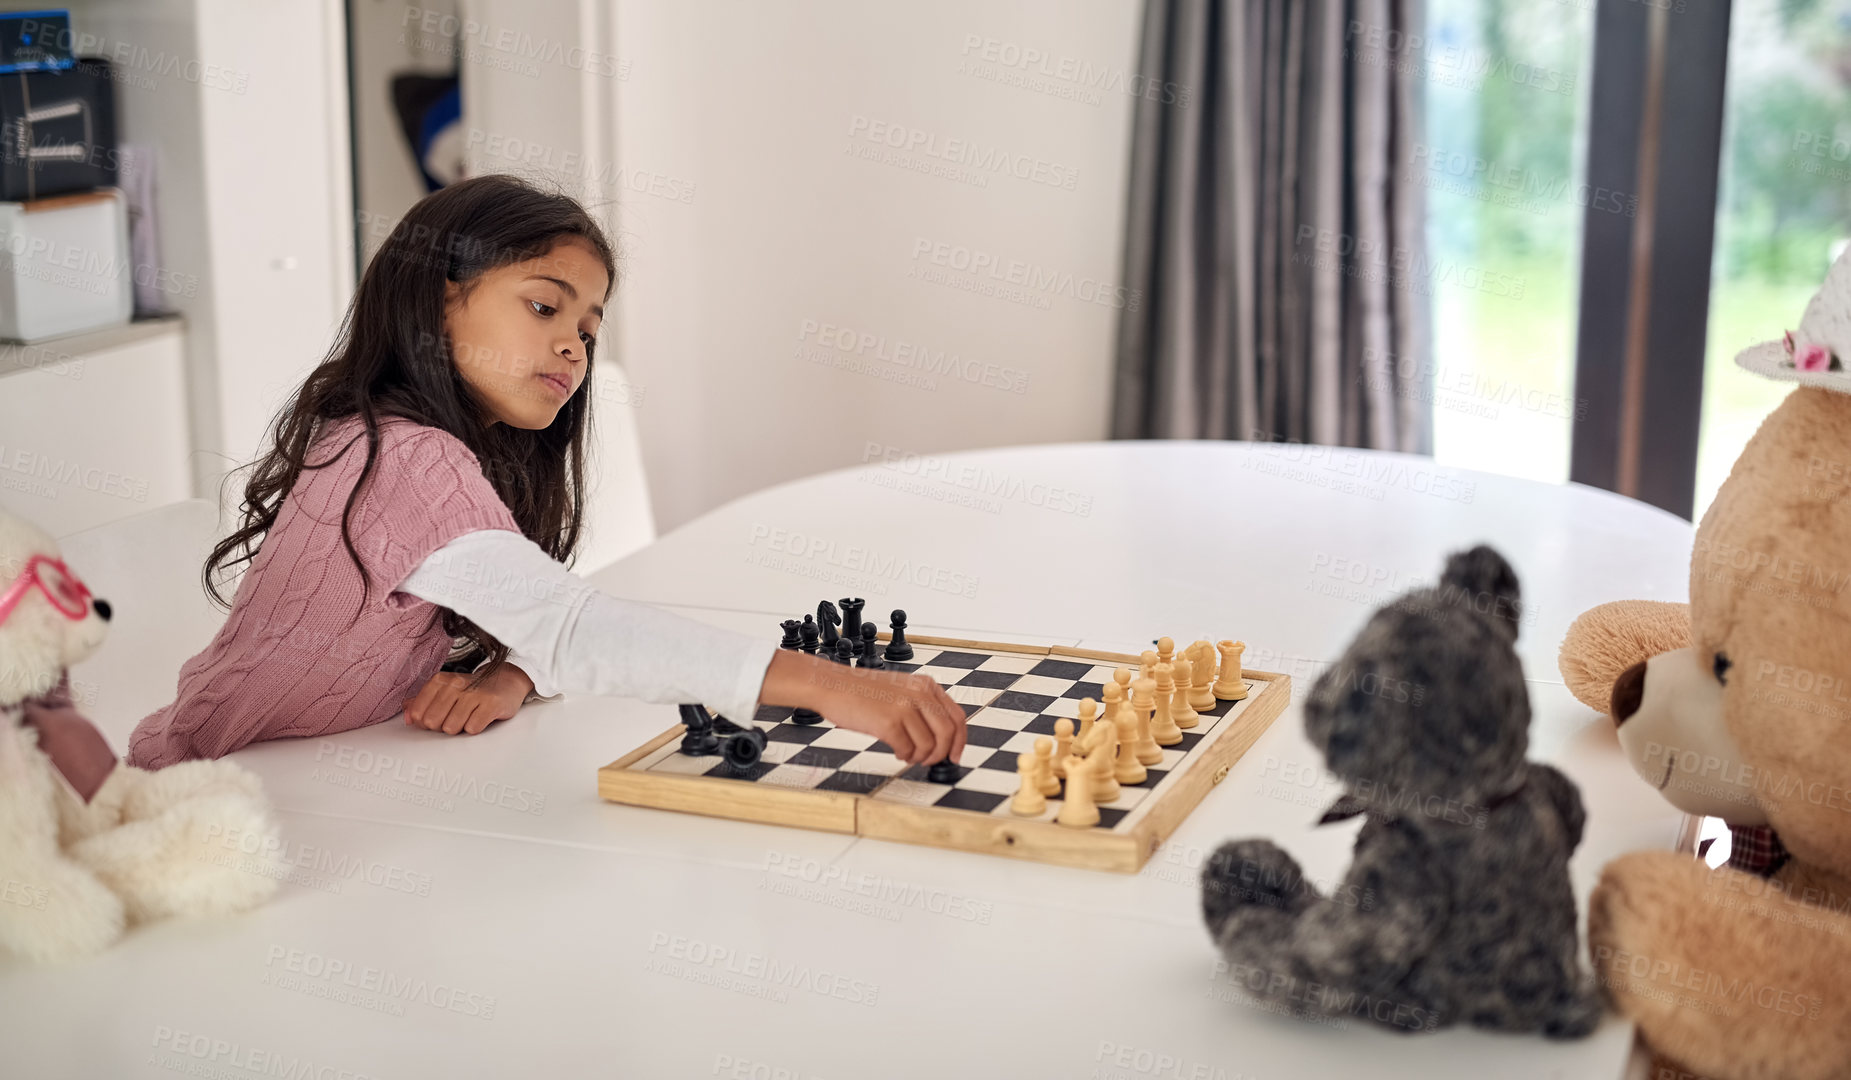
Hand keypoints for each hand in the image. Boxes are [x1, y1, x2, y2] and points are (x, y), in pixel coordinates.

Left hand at [402, 664, 533, 735]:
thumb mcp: (445, 692)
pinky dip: (476, 727)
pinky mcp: (491, 704)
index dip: (426, 722)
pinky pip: (472, 729)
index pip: (419, 713)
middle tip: (456, 717)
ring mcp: (474, 693)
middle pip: (433, 722)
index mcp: (440, 680)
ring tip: (470, 716)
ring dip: (461, 727)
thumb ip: (422, 703)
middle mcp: (455, 684)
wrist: (507, 681)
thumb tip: (407, 717)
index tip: (439, 716)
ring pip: (452, 728)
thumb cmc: (473, 690)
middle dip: (443, 726)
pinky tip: (481, 716)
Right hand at [756, 649, 966, 765]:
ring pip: (929, 746)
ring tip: (908, 754)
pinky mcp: (889, 723)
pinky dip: (905, 756)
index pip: (957, 717)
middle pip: (948, 734)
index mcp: (926, 685)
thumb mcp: (901, 689)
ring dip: (920, 757)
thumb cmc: (862, 690)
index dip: (960, 741)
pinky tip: (897, 750)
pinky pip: (908, 750)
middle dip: (941, 754)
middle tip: (930, 761)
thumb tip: (941, 737)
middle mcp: (919, 694)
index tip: (956, 755)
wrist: (833, 686)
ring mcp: (905, 708)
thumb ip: (922, 707)